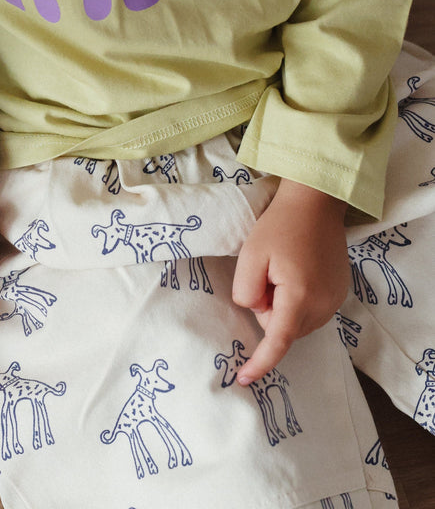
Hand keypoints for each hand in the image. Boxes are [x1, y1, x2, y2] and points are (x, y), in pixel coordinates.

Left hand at [231, 178, 349, 384]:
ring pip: (296, 322)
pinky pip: (310, 311)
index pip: (277, 341)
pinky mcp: (339, 293)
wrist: (314, 203)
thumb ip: (246, 291)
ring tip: (282, 269)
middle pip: (284, 329)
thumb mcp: (251, 256)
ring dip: (282, 305)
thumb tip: (257, 311)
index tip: (244, 379)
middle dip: (268, 310)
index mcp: (299, 297)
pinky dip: (297, 300)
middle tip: (265, 274)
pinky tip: (296, 271)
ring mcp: (335, 300)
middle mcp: (323, 306)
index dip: (260, 363)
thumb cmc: (279, 225)